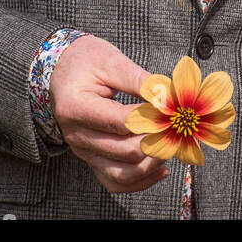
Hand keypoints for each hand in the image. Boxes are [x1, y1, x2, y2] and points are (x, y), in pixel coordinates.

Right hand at [51, 35, 170, 194]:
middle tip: (178, 127)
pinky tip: (160, 169)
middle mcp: (76, 134)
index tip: (174, 110)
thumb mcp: (112, 61)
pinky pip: (115, 181)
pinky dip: (139, 181)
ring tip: (172, 146)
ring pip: (120, 174)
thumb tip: (168, 98)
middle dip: (156, 141)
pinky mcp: (91, 158)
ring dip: (151, 164)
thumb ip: (140, 81)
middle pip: (123, 151)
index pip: (121, 122)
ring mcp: (82, 150)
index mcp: (75, 107)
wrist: (63, 69)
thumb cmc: (86, 60)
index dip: (152, 119)